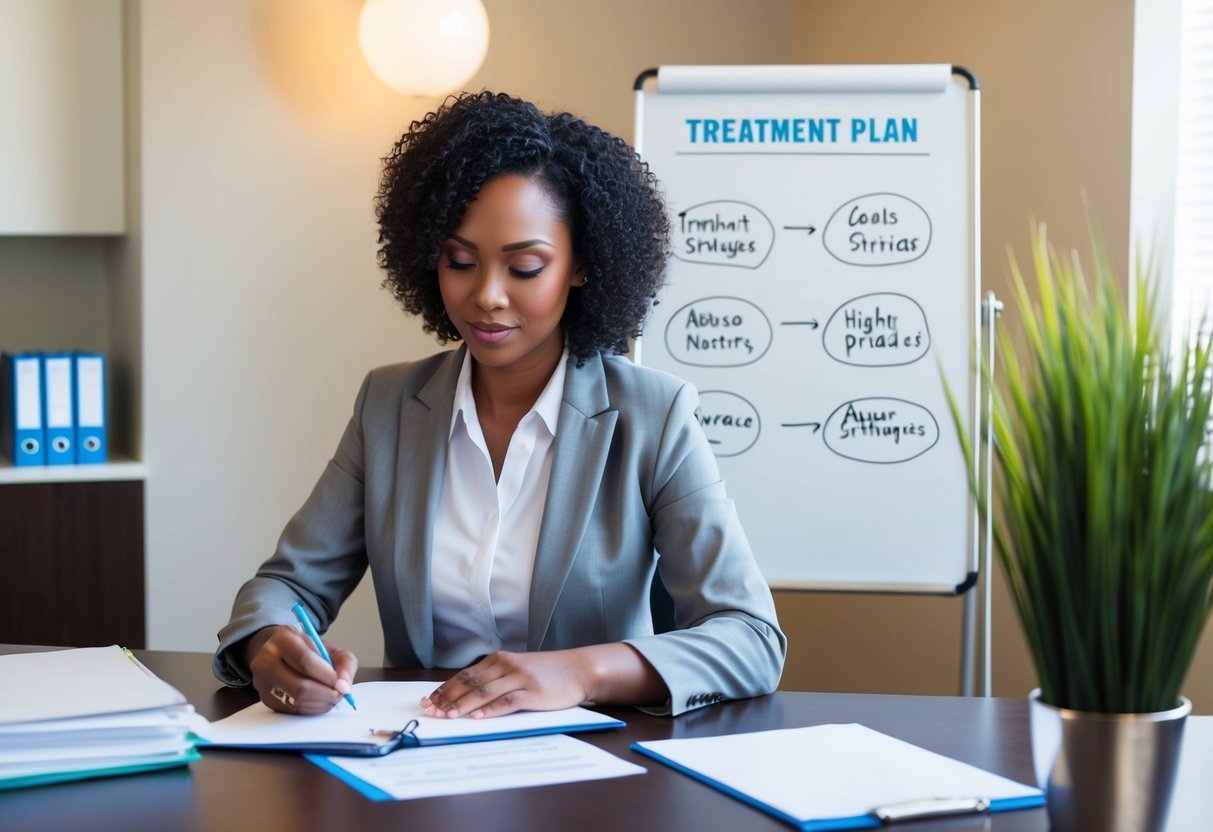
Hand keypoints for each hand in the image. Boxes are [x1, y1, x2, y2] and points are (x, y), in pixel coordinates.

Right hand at [245, 625, 357, 714]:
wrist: (280, 654)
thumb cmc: (307, 651)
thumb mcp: (328, 647)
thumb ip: (344, 663)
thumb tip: (344, 686)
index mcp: (283, 639)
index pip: (306, 661)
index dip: (327, 676)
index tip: (342, 684)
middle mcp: (267, 660)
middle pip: (300, 686)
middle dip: (326, 693)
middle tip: (340, 694)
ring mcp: (263, 681)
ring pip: (297, 701)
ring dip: (321, 703)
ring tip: (331, 696)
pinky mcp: (266, 699)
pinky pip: (293, 710)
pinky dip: (312, 708)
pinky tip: (320, 700)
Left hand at [420, 649, 593, 718]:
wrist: (579, 669)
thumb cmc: (547, 673)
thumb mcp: (518, 669)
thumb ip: (495, 678)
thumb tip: (465, 695)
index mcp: (499, 659)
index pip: (465, 675)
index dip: (444, 689)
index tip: (428, 701)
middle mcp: (506, 665)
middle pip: (470, 683)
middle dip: (447, 698)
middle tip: (431, 711)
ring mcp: (520, 678)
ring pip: (484, 692)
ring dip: (463, 705)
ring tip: (448, 717)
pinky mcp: (533, 692)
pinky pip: (507, 701)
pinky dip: (490, 710)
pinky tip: (478, 717)